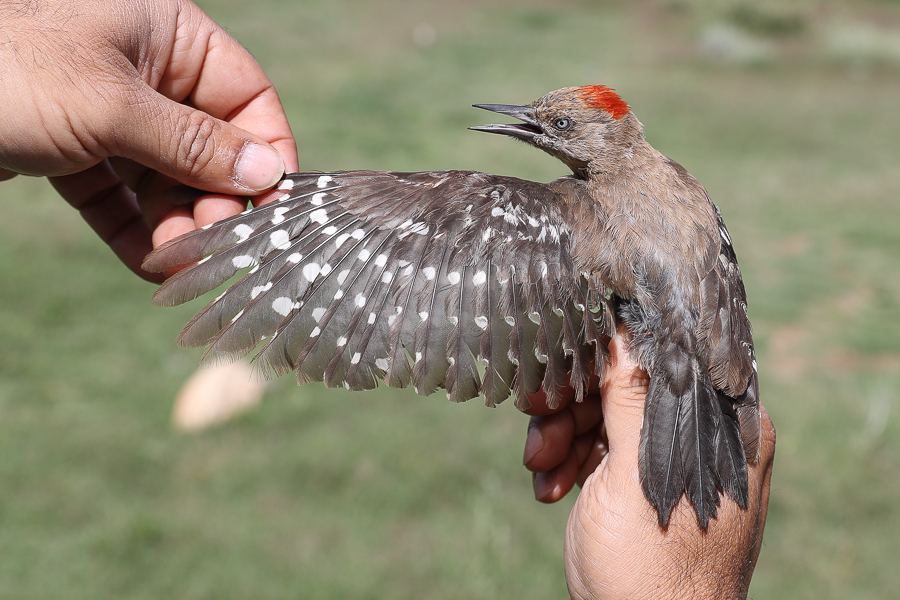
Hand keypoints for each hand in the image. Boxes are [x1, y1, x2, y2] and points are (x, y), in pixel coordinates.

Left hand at [0, 0, 297, 280]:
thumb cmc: (6, 67)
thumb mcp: (112, 106)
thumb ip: (195, 144)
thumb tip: (268, 174)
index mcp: (168, 34)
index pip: (246, 97)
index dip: (266, 153)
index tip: (274, 209)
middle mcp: (146, 70)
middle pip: (207, 145)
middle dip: (211, 200)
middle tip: (212, 247)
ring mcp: (107, 109)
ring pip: (163, 176)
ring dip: (173, 223)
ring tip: (173, 265)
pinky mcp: (72, 145)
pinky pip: (117, 192)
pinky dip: (131, 227)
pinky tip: (144, 264)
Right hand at [523, 330, 775, 598]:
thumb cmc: (654, 569)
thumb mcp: (636, 475)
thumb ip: (631, 399)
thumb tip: (626, 330)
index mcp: (728, 427)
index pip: (669, 357)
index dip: (612, 351)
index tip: (566, 358)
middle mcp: (707, 440)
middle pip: (630, 388)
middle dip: (575, 405)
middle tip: (537, 416)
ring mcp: (675, 465)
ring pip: (608, 420)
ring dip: (564, 439)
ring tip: (540, 468)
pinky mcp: (646, 489)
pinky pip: (604, 455)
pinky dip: (572, 465)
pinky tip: (552, 490)